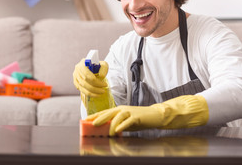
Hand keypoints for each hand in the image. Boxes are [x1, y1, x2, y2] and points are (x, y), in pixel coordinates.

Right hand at [73, 58, 108, 96]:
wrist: (93, 66)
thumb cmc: (98, 65)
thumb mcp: (104, 64)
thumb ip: (104, 69)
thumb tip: (101, 76)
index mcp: (83, 63)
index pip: (87, 75)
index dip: (96, 82)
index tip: (105, 85)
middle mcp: (77, 69)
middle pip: (84, 82)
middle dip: (95, 88)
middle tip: (103, 91)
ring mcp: (75, 75)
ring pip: (82, 87)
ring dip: (92, 92)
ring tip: (100, 93)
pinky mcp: (75, 81)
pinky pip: (80, 89)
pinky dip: (88, 93)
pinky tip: (94, 94)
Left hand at [86, 95, 208, 135]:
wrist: (155, 116)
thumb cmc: (139, 120)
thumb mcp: (125, 123)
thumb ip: (116, 125)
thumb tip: (105, 131)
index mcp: (118, 110)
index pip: (104, 112)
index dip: (95, 116)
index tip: (86, 120)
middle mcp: (122, 109)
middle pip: (108, 113)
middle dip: (99, 118)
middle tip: (92, 124)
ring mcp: (130, 112)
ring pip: (118, 116)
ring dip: (112, 125)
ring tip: (108, 132)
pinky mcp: (137, 117)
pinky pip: (128, 121)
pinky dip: (122, 126)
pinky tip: (118, 130)